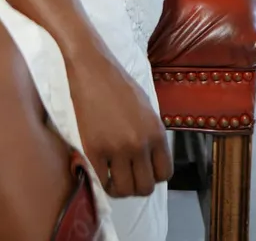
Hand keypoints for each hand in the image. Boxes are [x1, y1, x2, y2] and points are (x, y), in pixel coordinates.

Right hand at [66, 42, 172, 198]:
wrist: (90, 66)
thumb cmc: (116, 82)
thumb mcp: (145, 106)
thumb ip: (150, 133)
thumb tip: (149, 157)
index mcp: (156, 131)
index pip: (165, 173)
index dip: (153, 176)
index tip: (142, 171)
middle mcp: (140, 144)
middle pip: (145, 187)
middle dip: (136, 184)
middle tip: (125, 175)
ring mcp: (116, 148)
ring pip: (125, 189)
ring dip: (119, 187)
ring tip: (112, 176)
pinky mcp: (94, 149)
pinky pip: (102, 181)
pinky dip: (102, 181)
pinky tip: (99, 171)